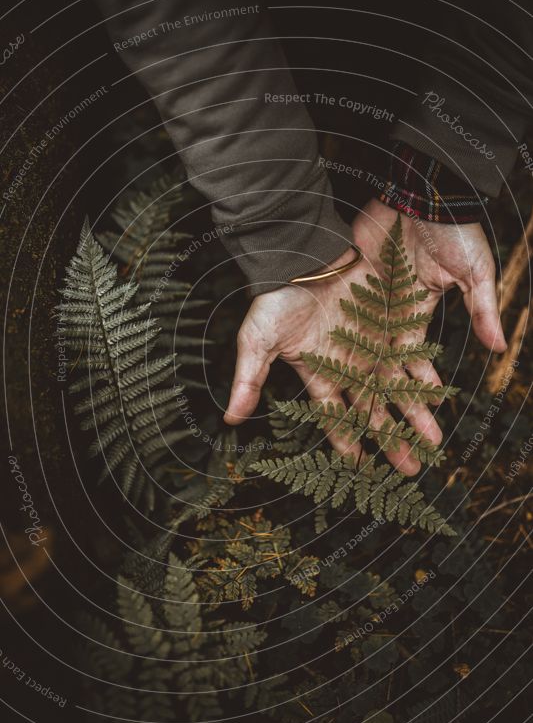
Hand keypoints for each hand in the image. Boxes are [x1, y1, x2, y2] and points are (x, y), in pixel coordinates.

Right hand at [224, 201, 478, 475]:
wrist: (303, 253)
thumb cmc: (277, 298)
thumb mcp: (258, 341)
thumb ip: (249, 379)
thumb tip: (230, 419)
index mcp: (319, 374)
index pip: (334, 417)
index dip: (348, 444)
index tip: (362, 469)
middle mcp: (348, 365)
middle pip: (372, 410)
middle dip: (391, 440)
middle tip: (411, 468)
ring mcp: (370, 346)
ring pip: (396, 389)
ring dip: (414, 415)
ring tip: (433, 440)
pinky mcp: (389, 325)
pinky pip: (410, 357)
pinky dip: (423, 377)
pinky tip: (437, 395)